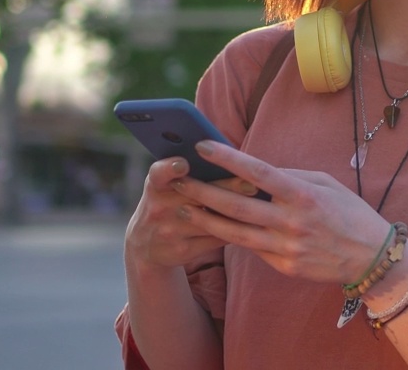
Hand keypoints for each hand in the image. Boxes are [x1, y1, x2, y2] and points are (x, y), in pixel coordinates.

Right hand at [124, 155, 257, 269]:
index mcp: (156, 185)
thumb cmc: (167, 200)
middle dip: (226, 189)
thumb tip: (229, 156)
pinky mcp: (182, 251)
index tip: (184, 164)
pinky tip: (253, 225)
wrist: (146, 243)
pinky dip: (235, 231)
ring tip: (261, 205)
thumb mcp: (165, 184)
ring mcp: (169, 232)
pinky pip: (215, 239)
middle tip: (253, 185)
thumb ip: (187, 171)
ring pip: (210, 220)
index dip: (170, 168)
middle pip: (197, 196)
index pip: (159, 174)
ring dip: (237, 213)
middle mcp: (158, 208)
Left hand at [170, 141, 391, 285]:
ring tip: (183, 208)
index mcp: (303, 195)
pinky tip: (213, 227)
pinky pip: (252, 249)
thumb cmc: (349, 213)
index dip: (229, 159)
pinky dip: (232, 237)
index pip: (258, 172)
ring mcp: (286, 247)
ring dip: (206, 220)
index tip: (203, 147)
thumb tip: (258, 172)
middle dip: (203, 192)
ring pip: (236, 233)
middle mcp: (291, 222)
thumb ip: (292, 177)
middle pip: (237, 206)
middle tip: (179, 181)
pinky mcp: (284, 266)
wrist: (371, 257)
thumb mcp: (327, 184)